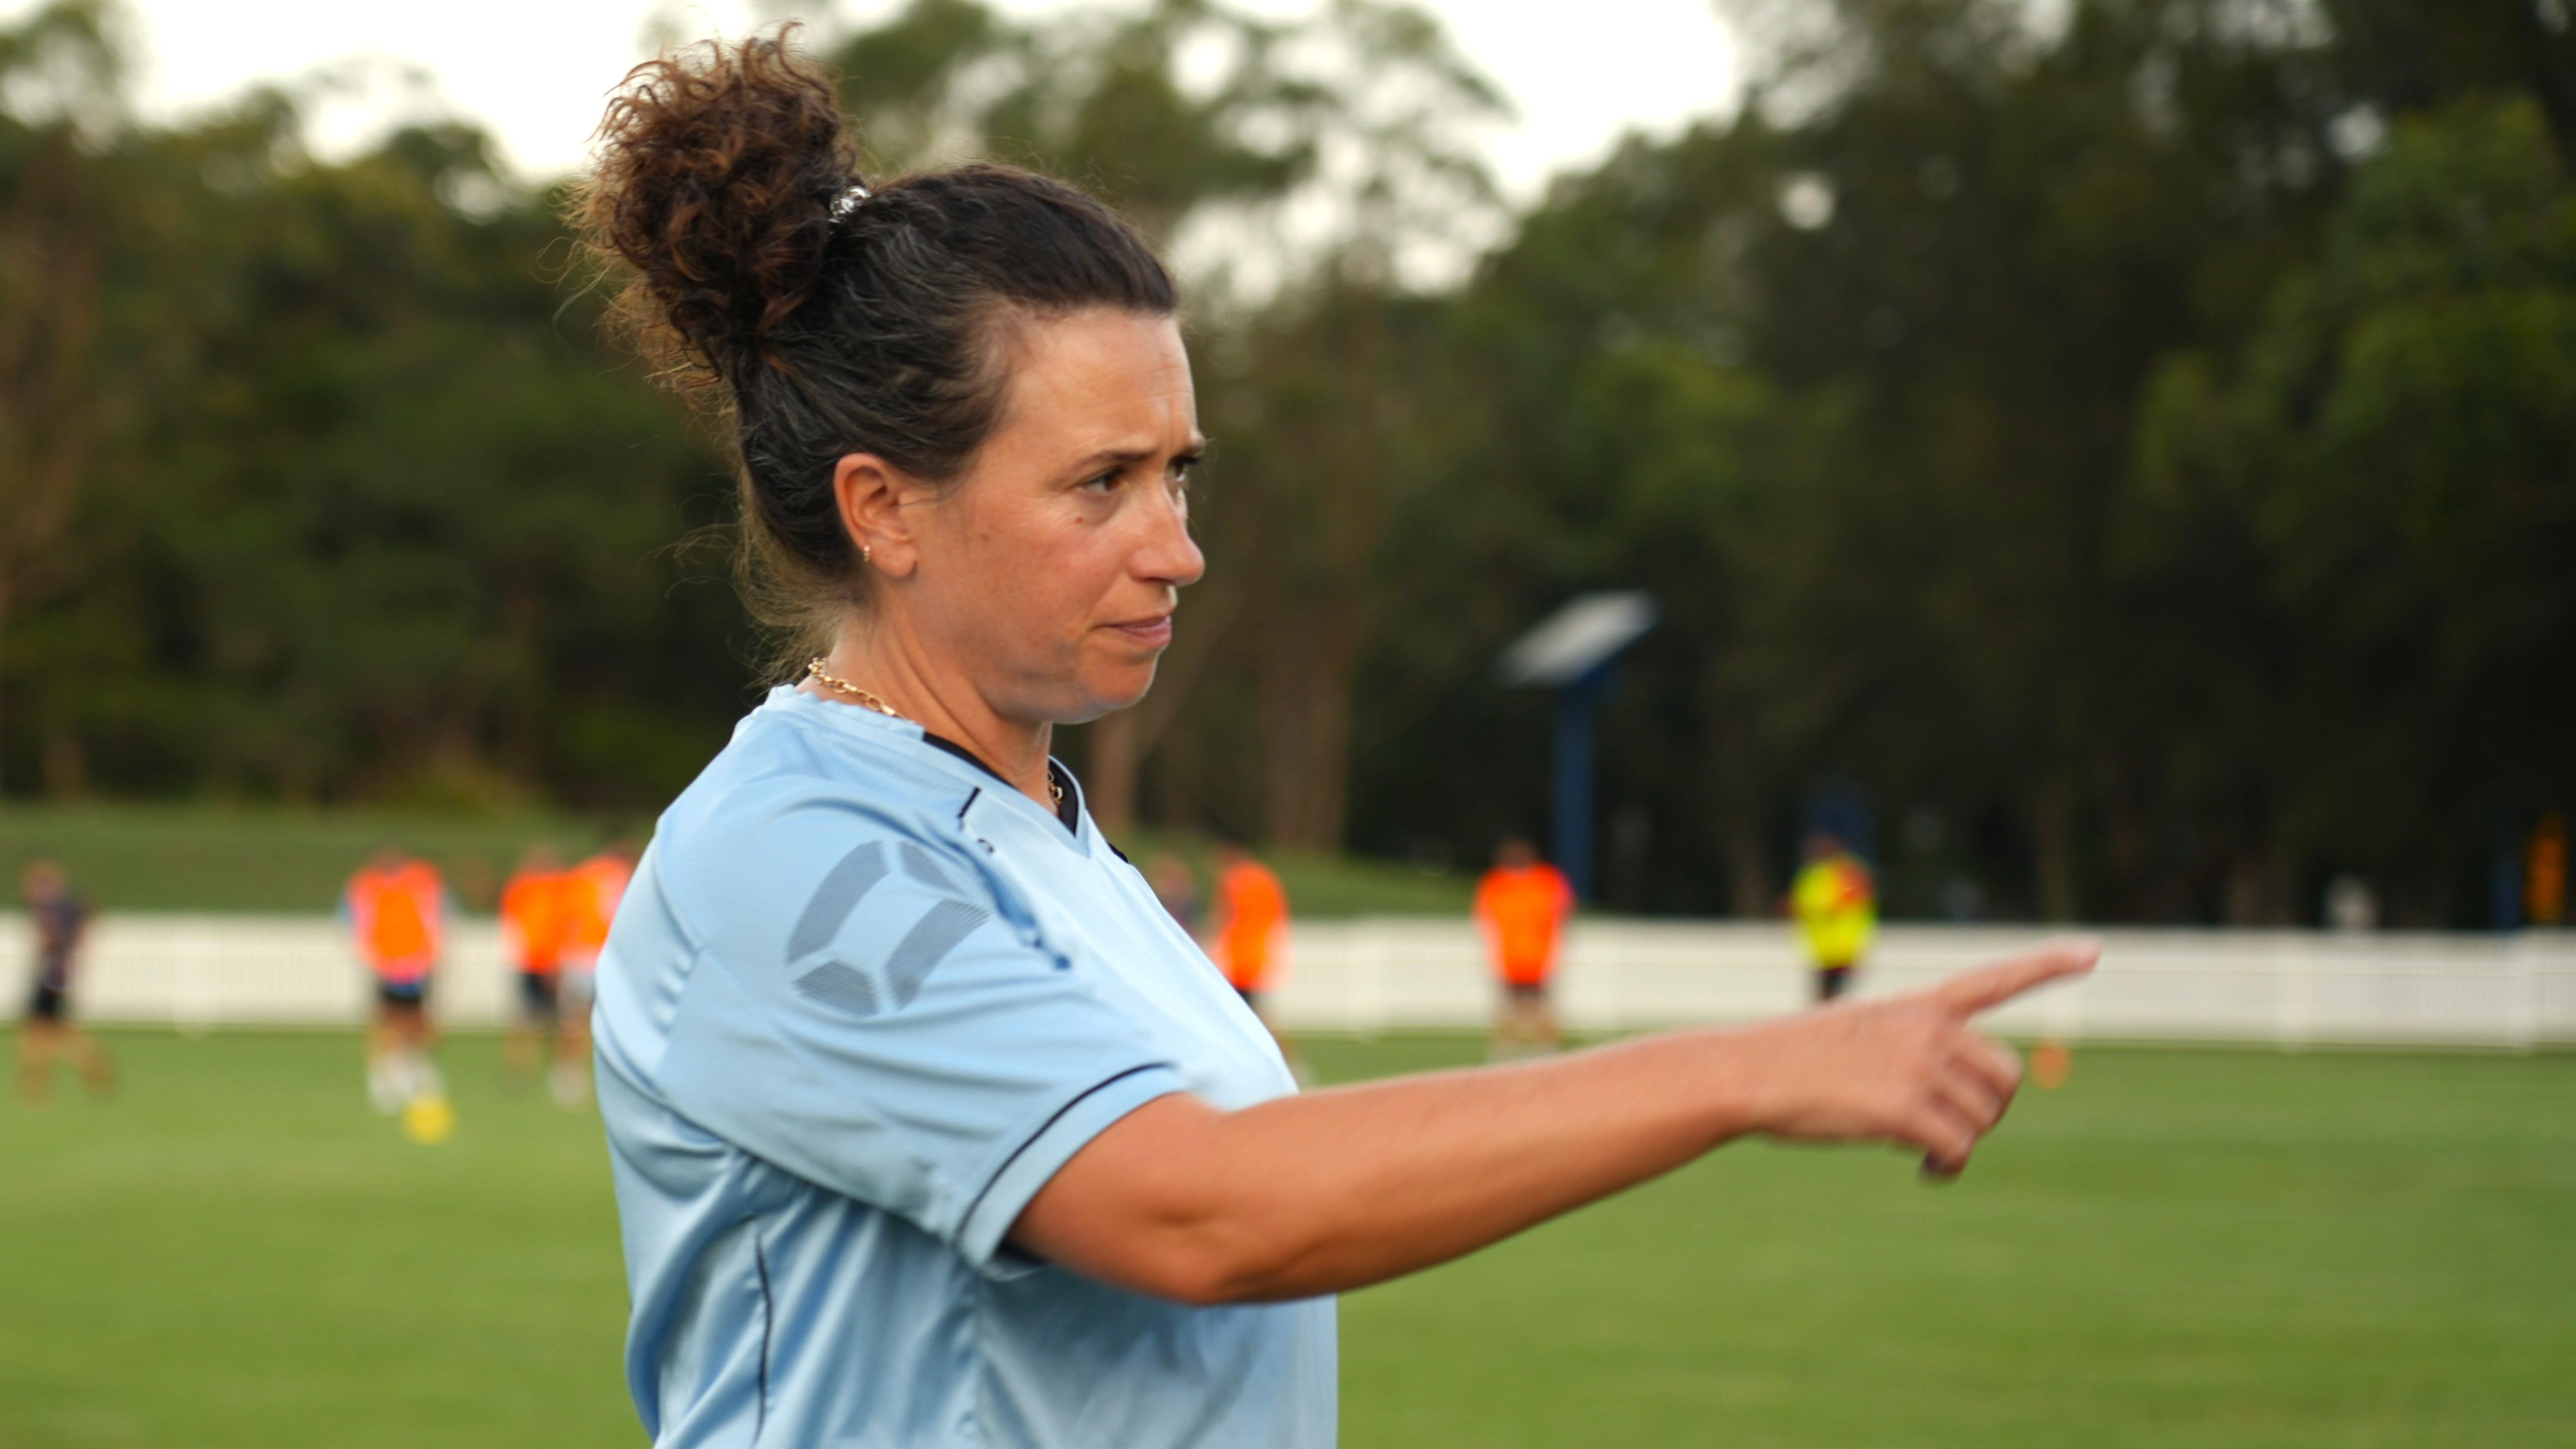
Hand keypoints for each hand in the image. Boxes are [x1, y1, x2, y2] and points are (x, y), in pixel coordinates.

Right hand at [1733, 939, 2097, 1176]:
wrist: (1748, 1074)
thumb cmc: (1792, 1062)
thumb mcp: (1858, 1035)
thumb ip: (1910, 1052)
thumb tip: (1948, 1117)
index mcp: (1918, 1006)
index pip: (1994, 979)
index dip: (2047, 965)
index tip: (2094, 950)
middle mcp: (1929, 1029)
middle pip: (2005, 1076)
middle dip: (1988, 1109)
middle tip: (1952, 1128)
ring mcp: (1920, 1066)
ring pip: (1985, 1117)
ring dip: (1964, 1141)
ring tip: (1929, 1153)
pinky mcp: (1906, 1108)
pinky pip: (1959, 1148)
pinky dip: (1950, 1168)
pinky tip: (1929, 1172)